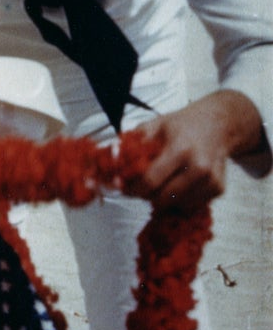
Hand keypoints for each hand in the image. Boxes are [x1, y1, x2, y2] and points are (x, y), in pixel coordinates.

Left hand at [128, 90, 264, 207]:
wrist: (218, 124)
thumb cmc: (181, 125)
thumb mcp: (153, 125)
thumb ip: (131, 144)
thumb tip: (111, 163)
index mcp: (180, 150)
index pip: (150, 181)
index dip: (132, 189)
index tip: (121, 187)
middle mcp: (199, 167)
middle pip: (163, 197)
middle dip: (145, 195)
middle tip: (138, 187)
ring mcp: (211, 180)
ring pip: (176, 205)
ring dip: (163, 199)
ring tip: (159, 183)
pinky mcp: (219, 189)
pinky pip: (191, 205)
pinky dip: (179, 200)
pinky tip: (176, 184)